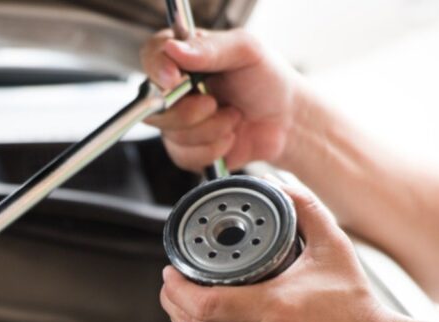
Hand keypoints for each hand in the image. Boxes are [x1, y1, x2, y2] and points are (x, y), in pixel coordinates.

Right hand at [139, 28, 305, 171]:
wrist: (286, 121)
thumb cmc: (268, 81)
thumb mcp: (247, 51)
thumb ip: (211, 48)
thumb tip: (174, 49)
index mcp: (184, 57)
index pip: (151, 57)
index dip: (158, 70)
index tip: (176, 80)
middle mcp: (174, 90)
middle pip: (154, 105)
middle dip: (189, 111)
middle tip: (215, 103)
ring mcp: (177, 121)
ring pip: (172, 134)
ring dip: (210, 130)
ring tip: (232, 118)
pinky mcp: (185, 149)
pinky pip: (183, 156)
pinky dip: (212, 149)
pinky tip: (229, 138)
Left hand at [159, 183, 406, 321]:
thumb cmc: (357, 308)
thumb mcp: (334, 250)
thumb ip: (307, 212)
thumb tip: (282, 188)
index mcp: (276, 311)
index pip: (204, 304)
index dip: (176, 289)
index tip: (170, 272)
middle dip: (173, 303)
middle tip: (170, 285)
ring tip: (180, 306)